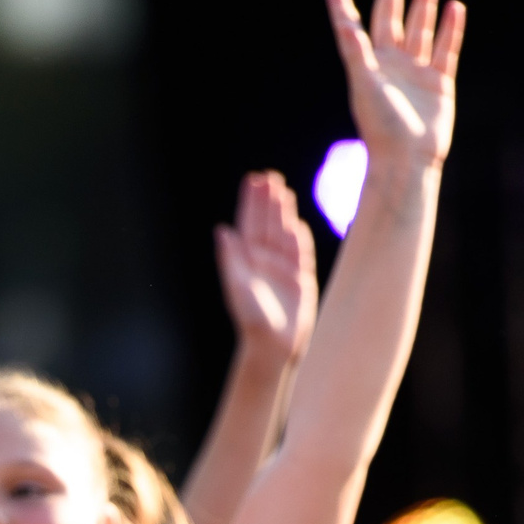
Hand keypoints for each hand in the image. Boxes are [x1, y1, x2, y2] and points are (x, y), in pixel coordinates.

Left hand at [215, 172, 316, 361]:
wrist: (273, 345)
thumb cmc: (251, 317)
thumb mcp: (237, 286)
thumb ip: (231, 258)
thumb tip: (222, 230)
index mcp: (246, 260)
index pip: (249, 224)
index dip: (251, 203)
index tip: (253, 180)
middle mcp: (264, 262)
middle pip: (267, 224)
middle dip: (269, 202)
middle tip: (270, 178)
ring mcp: (283, 270)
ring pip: (284, 234)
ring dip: (284, 214)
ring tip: (284, 192)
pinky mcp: (301, 281)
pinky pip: (301, 254)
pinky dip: (300, 239)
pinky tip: (298, 224)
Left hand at [326, 0, 464, 173]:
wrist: (408, 159)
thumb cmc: (381, 125)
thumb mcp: (364, 84)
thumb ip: (355, 51)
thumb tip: (344, 23)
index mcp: (369, 65)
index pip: (356, 28)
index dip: (344, 9)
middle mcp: (392, 66)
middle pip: (393, 21)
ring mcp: (417, 73)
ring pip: (422, 30)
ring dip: (424, 5)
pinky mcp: (440, 83)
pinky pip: (446, 49)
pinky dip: (451, 29)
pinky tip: (455, 9)